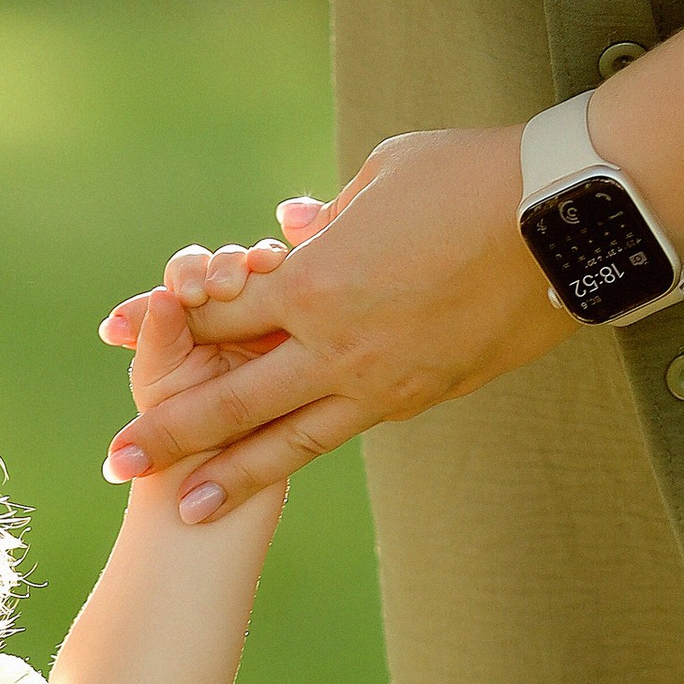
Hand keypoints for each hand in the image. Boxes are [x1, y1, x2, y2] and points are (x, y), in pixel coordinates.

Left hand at [97, 127, 575, 519]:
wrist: (566, 220)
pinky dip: (305, 449)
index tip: (116, 330)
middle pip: (232, 397)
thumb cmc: (473, 175)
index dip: (160, 318)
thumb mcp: (383, 177)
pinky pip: (348, 425)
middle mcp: (335, 343)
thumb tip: (297, 225)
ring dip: (231, 475)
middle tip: (117, 463)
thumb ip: (330, 216)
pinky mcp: (421, 396)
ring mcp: (380, 380)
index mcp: (314, 280)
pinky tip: (276, 468)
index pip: (218, 311)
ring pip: (288, 439)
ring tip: (185, 509)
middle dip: (170, 431)